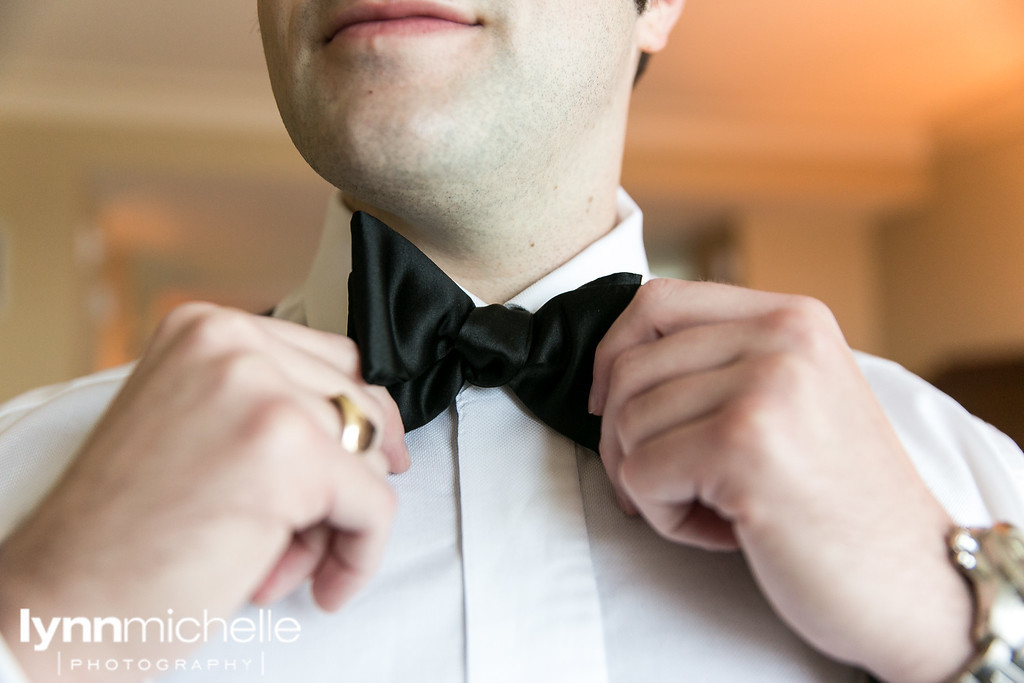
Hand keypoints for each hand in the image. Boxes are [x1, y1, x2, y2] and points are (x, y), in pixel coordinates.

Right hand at [0, 303, 409, 680]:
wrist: (56, 600)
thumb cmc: (117, 529)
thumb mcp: (190, 425)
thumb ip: (262, 404)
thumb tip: (362, 426)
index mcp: (207, 330)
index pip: (332, 360)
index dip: (351, 421)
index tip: (360, 459)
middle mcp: (232, 346)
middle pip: (359, 402)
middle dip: (345, 475)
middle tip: (301, 531)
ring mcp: (261, 394)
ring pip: (371, 455)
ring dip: (338, 519)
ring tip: (279, 559)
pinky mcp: (286, 454)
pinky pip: (375, 506)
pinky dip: (360, 553)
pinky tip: (320, 583)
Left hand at [590, 279, 972, 682]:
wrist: (920, 583)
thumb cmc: (844, 503)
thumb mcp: (798, 400)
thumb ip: (726, 364)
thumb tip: (618, 366)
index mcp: (792, 318)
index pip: (656, 300)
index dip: (613, 354)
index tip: (611, 403)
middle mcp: (781, 338)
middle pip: (629, 369)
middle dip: (625, 439)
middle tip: (669, 483)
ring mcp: (764, 388)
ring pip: (626, 424)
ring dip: (653, 483)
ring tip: (715, 506)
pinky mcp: (744, 447)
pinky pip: (639, 475)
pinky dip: (664, 516)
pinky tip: (725, 530)